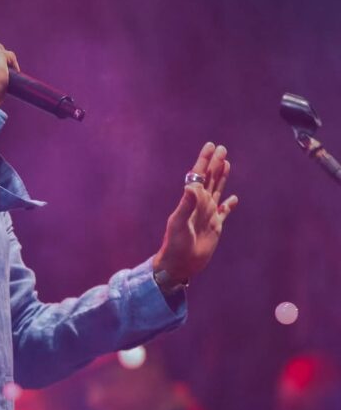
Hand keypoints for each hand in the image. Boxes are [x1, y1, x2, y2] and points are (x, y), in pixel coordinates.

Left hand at [153, 142, 238, 286]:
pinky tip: (234, 199)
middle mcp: (201, 204)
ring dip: (221, 177)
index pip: (199, 175)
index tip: (211, 145)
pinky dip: (229, 205)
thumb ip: (186, 205)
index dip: (204, 160)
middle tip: (222, 148)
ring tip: (226, 163)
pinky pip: (224, 212)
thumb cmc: (175, 244)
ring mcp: (208, 214)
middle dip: (215, 163)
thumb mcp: (179, 223)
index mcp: (192, 200)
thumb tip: (191, 185)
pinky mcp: (216, 226)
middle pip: (210, 179)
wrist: (180, 264)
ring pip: (217, 190)